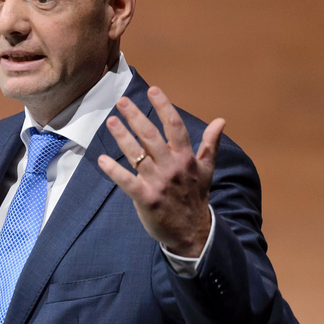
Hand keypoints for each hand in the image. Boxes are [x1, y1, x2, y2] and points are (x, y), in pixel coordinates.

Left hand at [97, 86, 223, 257]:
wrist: (193, 232)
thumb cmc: (195, 197)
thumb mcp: (207, 170)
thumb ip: (210, 144)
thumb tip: (221, 120)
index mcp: (186, 158)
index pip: (175, 126)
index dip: (164, 107)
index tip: (153, 91)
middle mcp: (173, 167)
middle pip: (152, 136)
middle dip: (136, 117)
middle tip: (122, 102)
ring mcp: (159, 183)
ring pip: (138, 155)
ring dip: (123, 137)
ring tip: (111, 121)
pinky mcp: (147, 199)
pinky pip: (128, 181)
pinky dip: (114, 171)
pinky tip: (101, 160)